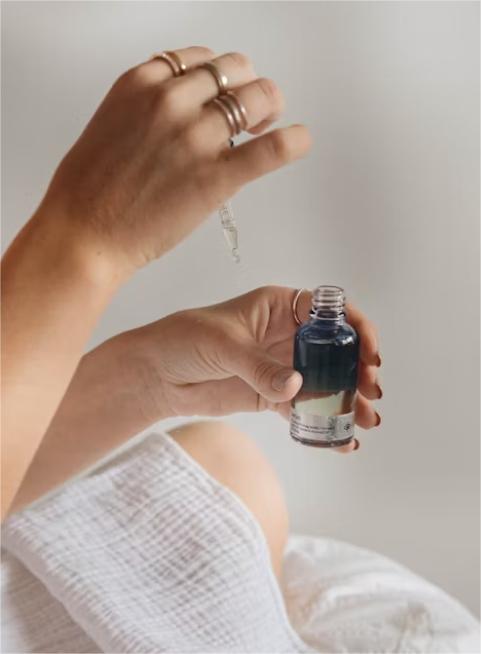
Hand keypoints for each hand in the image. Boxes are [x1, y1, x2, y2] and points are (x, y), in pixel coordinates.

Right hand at [39, 46, 310, 279]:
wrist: (84, 234)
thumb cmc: (88, 190)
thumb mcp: (112, 125)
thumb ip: (148, 110)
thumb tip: (183, 115)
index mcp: (142, 83)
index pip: (199, 59)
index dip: (218, 76)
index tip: (222, 93)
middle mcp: (172, 100)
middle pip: (234, 71)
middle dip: (247, 87)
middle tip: (250, 112)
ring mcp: (196, 137)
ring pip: (258, 98)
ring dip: (269, 107)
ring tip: (266, 126)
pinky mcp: (216, 177)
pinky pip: (271, 149)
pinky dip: (294, 141)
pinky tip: (301, 140)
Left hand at [131, 286, 381, 447]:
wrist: (156, 374)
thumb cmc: (184, 340)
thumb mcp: (224, 345)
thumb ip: (260, 366)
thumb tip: (297, 386)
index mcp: (279, 307)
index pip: (329, 311)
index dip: (356, 328)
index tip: (369, 351)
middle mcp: (286, 334)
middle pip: (335, 349)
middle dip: (358, 368)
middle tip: (372, 390)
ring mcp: (281, 365)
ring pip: (325, 381)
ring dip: (348, 399)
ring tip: (367, 420)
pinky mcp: (271, 395)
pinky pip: (304, 408)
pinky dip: (323, 423)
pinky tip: (342, 440)